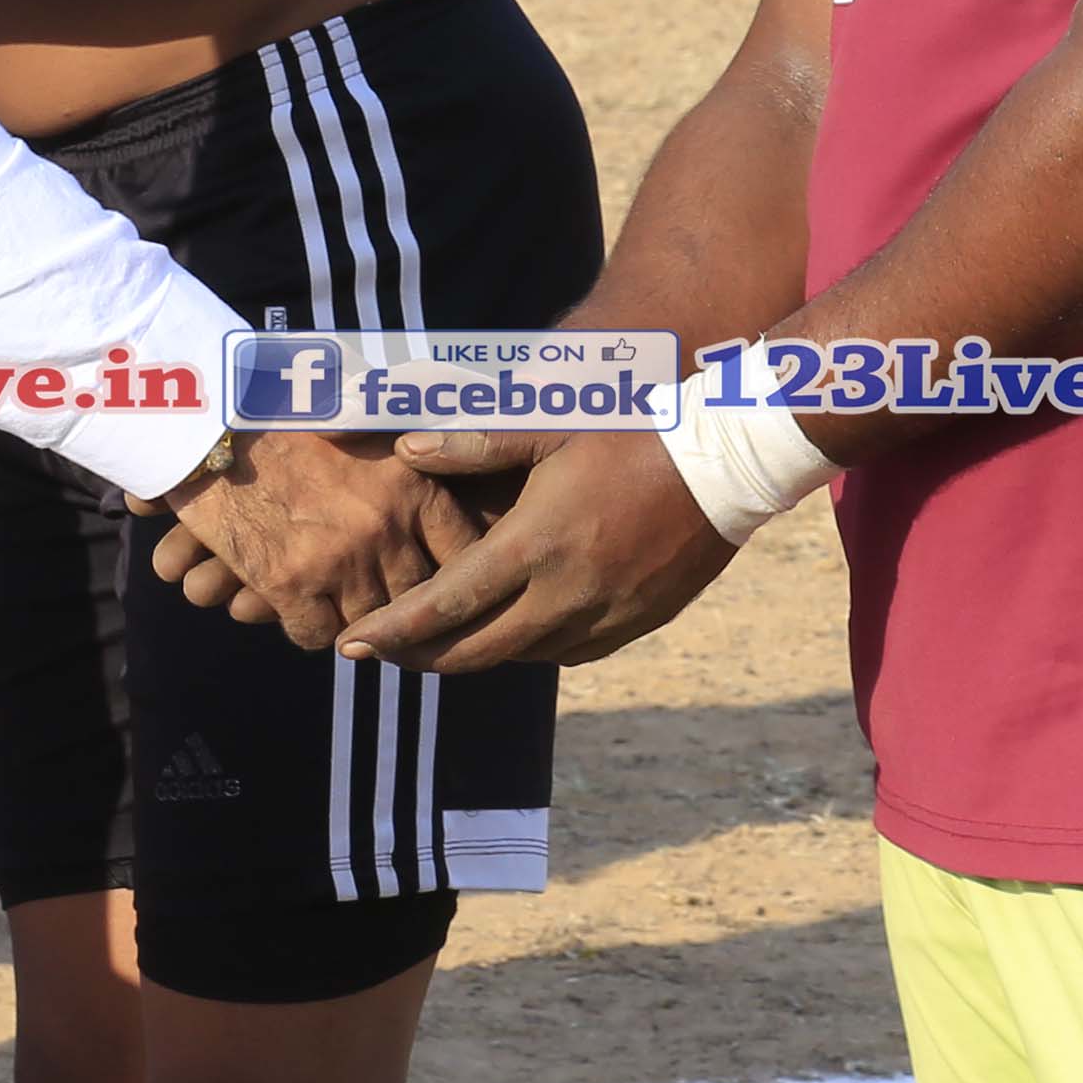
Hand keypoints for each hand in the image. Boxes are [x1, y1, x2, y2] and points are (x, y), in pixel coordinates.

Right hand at [148, 425, 485, 648]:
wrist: (210, 419)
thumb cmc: (289, 412)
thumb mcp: (368, 419)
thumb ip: (414, 450)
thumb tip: (457, 461)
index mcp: (412, 481)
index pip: (464, 549)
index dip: (461, 571)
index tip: (453, 580)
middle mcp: (383, 525)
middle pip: (417, 595)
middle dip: (406, 602)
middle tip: (393, 603)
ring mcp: (337, 559)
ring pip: (369, 622)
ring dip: (357, 618)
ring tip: (345, 605)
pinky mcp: (287, 583)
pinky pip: (315, 634)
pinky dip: (309, 627)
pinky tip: (300, 608)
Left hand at [337, 424, 742, 675]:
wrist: (730, 457)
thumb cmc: (634, 429)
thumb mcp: (551, 424)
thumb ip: (475, 442)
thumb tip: (407, 448)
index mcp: (536, 545)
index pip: (445, 606)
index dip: (393, 632)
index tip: (352, 647)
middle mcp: (568, 594)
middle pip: (477, 650)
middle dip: (423, 658)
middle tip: (385, 654)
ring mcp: (608, 615)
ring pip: (523, 656)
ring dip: (479, 653)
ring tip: (444, 640)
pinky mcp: (640, 622)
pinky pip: (571, 652)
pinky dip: (534, 647)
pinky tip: (519, 628)